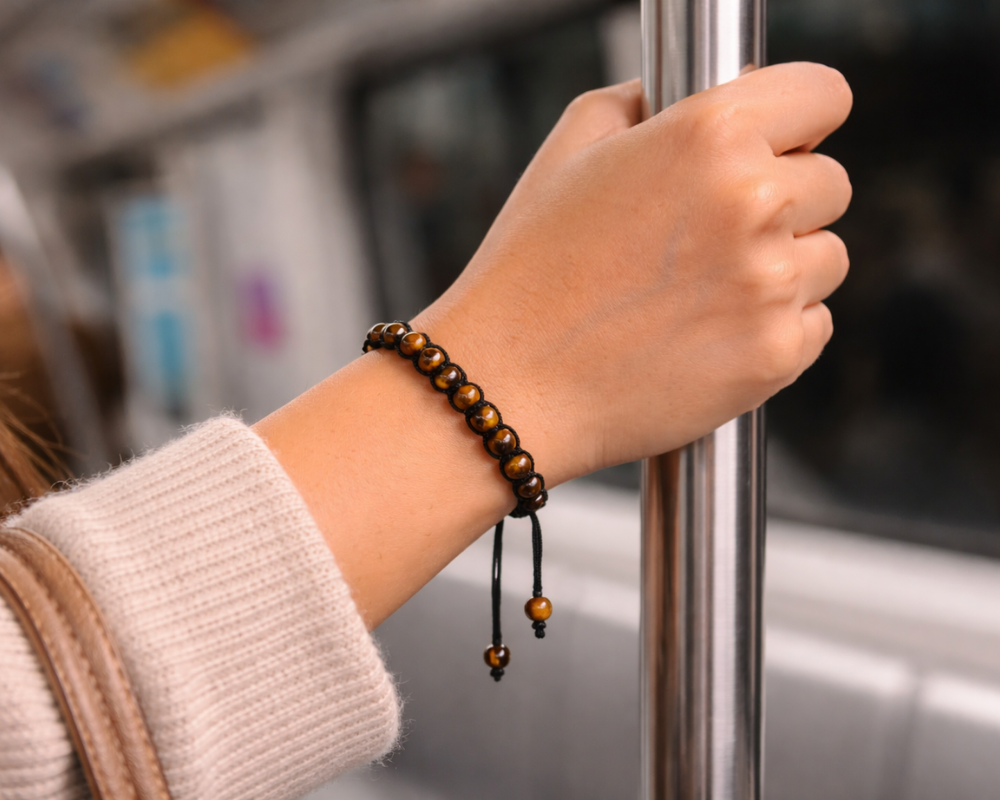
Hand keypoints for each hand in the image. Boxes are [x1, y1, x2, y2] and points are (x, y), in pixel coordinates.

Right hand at [257, 62, 851, 626]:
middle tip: (714, 234)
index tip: (783, 143)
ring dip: (781, 268)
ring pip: (825, 259)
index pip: (824, 94)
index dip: (801, 118)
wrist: (508, 384)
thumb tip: (700, 95)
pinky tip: (707, 333)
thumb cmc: (528, 271)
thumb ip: (643, 101)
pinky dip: (773, 328)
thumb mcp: (569, 150)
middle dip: (785, 201)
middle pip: (831, 183)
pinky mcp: (775, 356)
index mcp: (707, 135)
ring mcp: (770, 285)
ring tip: (701, 291)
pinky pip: (812, 325)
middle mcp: (752, 203)